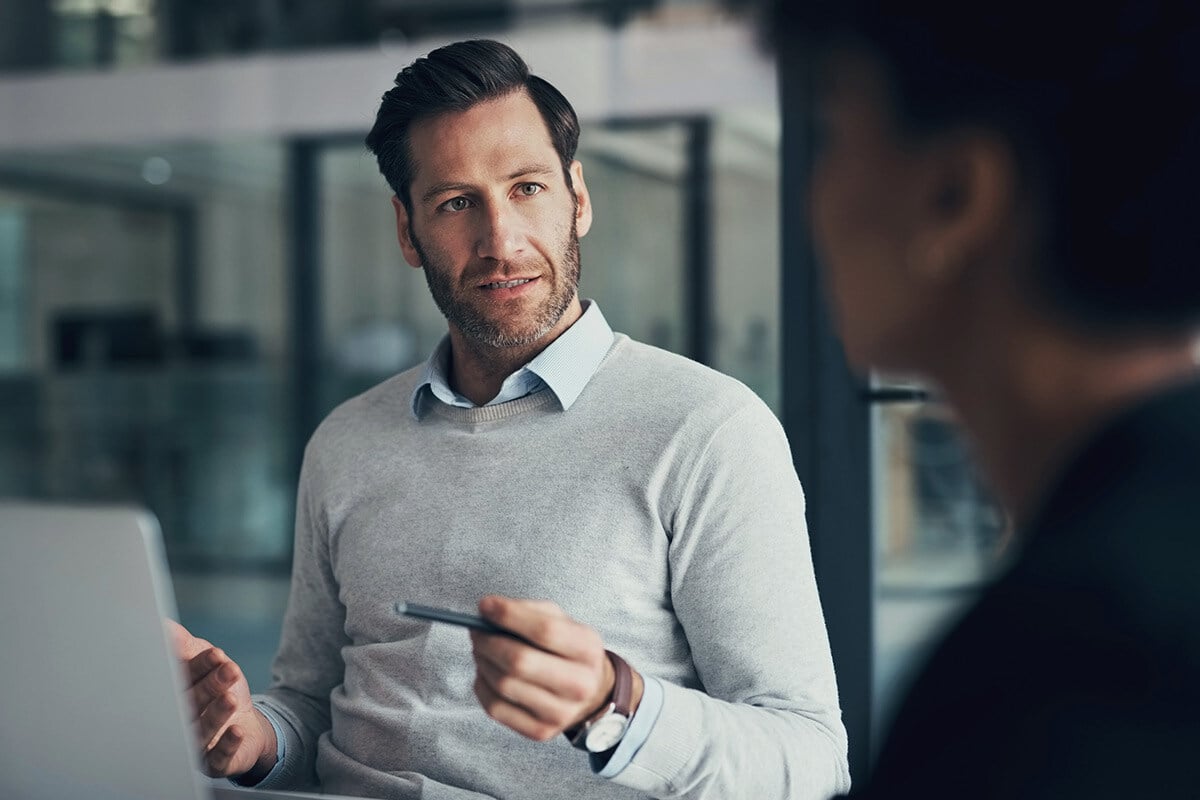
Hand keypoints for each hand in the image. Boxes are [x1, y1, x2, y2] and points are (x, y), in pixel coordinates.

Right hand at [166, 619, 277, 780]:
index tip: (217, 654)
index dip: (200, 666)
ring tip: (231, 699)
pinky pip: (219, 757)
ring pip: (203, 730)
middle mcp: (179, 721)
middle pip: (192, 704)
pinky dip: (227, 744)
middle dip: (209, 688)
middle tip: (228, 672)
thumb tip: (162, 625)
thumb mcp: (204, 661)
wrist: (245, 725)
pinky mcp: (214, 762)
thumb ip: (183, 645)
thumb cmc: (217, 688)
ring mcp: (195, 744)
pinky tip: (236, 732)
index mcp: (173, 694)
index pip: (182, 679)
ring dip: (217, 715)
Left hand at [469, 596, 642, 741]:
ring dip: (483, 662)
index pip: (545, 630)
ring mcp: (561, 713)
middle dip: (489, 642)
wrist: (589, 692)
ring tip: (482, 650)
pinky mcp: (540, 731)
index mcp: (587, 649)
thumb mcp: (561, 621)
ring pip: (504, 685)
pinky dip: (482, 686)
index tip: (485, 606)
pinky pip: (496, 708)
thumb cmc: (566, 649)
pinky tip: (487, 673)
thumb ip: (527, 610)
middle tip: (476, 631)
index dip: (509, 616)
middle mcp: (579, 684)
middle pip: (520, 661)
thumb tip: (487, 611)